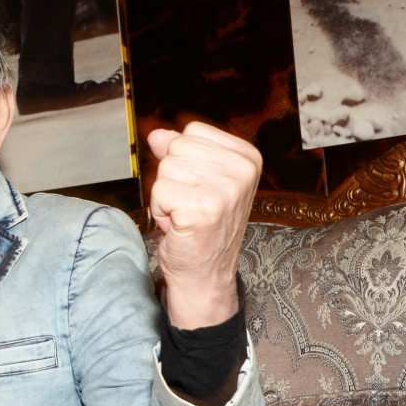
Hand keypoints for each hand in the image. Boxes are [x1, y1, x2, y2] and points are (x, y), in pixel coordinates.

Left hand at [147, 122, 261, 329]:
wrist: (206, 273)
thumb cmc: (202, 228)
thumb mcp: (197, 181)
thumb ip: (179, 152)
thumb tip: (157, 134)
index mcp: (248, 157)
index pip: (192, 131)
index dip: (184, 160)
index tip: (198, 188)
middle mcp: (242, 170)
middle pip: (177, 147)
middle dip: (172, 177)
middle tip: (189, 205)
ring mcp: (224, 189)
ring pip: (165, 168)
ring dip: (165, 195)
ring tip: (185, 215)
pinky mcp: (202, 208)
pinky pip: (159, 190)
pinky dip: (160, 210)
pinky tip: (178, 225)